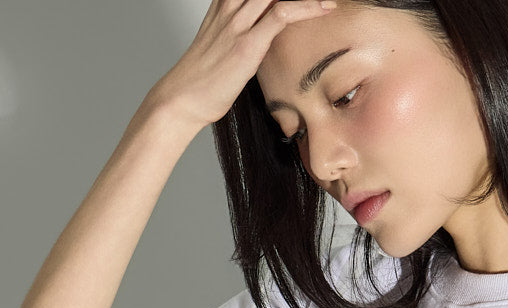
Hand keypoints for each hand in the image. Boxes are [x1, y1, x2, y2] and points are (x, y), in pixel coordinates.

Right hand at [147, 0, 337, 132]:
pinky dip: (308, 7)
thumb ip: (243, 33)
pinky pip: (282, 14)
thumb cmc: (202, 79)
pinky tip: (325, 6)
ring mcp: (238, 23)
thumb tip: (264, 39)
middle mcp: (230, 6)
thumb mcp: (222, 45)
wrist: (182, 98)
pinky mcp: (248, 43)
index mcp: (224, 3)